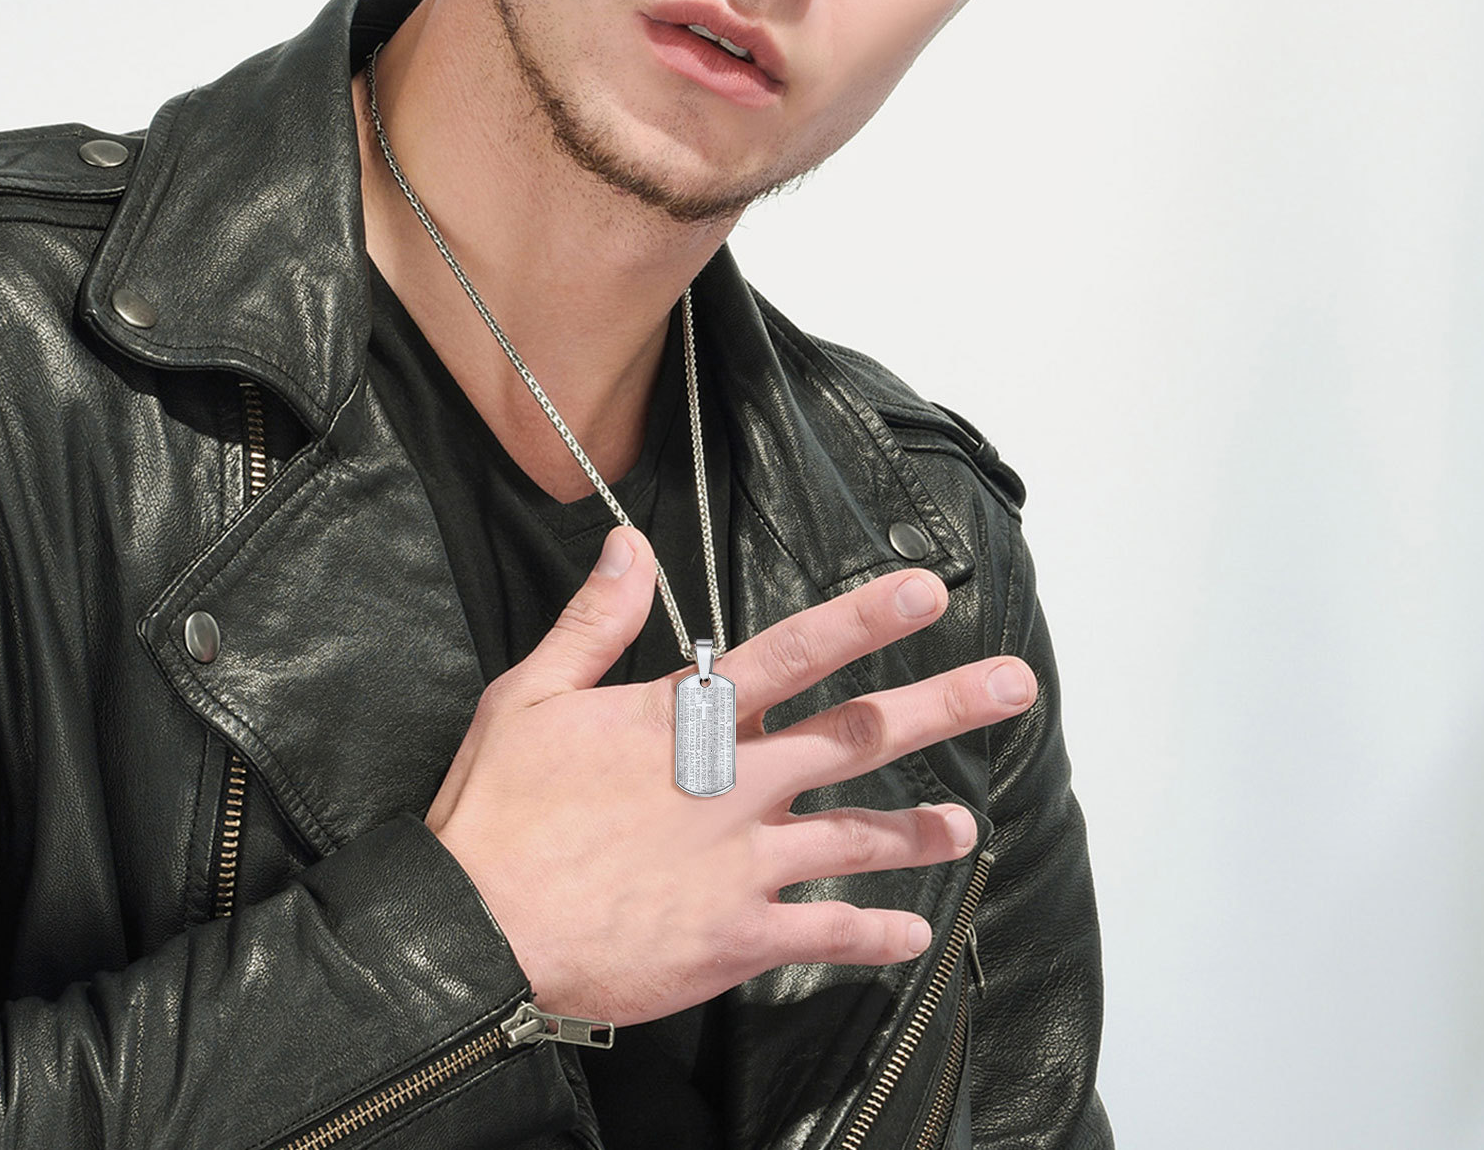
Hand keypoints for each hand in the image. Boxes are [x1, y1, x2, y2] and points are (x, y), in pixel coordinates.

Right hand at [424, 525, 1035, 1025]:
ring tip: (968, 827)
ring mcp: (742, 864)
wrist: (471, 934)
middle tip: (1011, 686)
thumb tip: (631, 545)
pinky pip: (825, 934)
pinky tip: (914, 934)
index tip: (927, 592)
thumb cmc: (497, 812)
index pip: (792, 653)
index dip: (864, 618)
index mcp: (686, 721)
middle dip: (941, 706)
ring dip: (918, 829)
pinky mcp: (736, 937)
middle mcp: (733, 785)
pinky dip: (874, 934)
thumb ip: (595, 621)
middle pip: (856, 735)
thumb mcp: (529, 694)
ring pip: (855, 837)